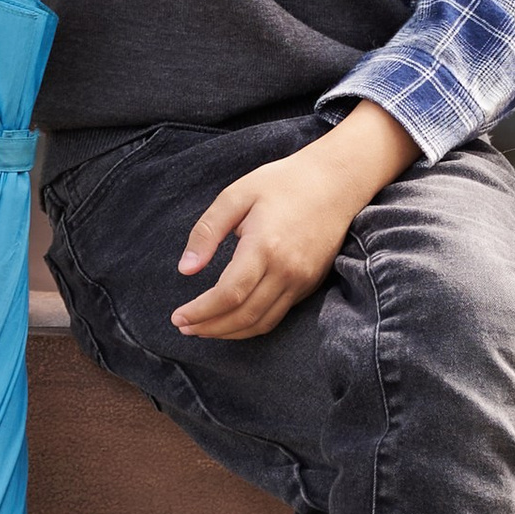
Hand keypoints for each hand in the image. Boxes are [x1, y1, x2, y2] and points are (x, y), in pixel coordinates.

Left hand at [172, 105, 417, 341]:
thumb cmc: (283, 182)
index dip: (200, 312)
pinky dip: (251, 325)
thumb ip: (207, 232)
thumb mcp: (236, 195)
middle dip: (210, 328)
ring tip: (204, 329)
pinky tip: (233, 320)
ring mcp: (302, 280)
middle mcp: (287, 270)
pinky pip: (278, 315)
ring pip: (261, 323)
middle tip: (184, 327)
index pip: (228, 295)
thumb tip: (185, 269)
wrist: (336, 181)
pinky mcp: (310, 284)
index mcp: (264, 246)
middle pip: (244, 316)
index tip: (178, 317)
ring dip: (229, 333)